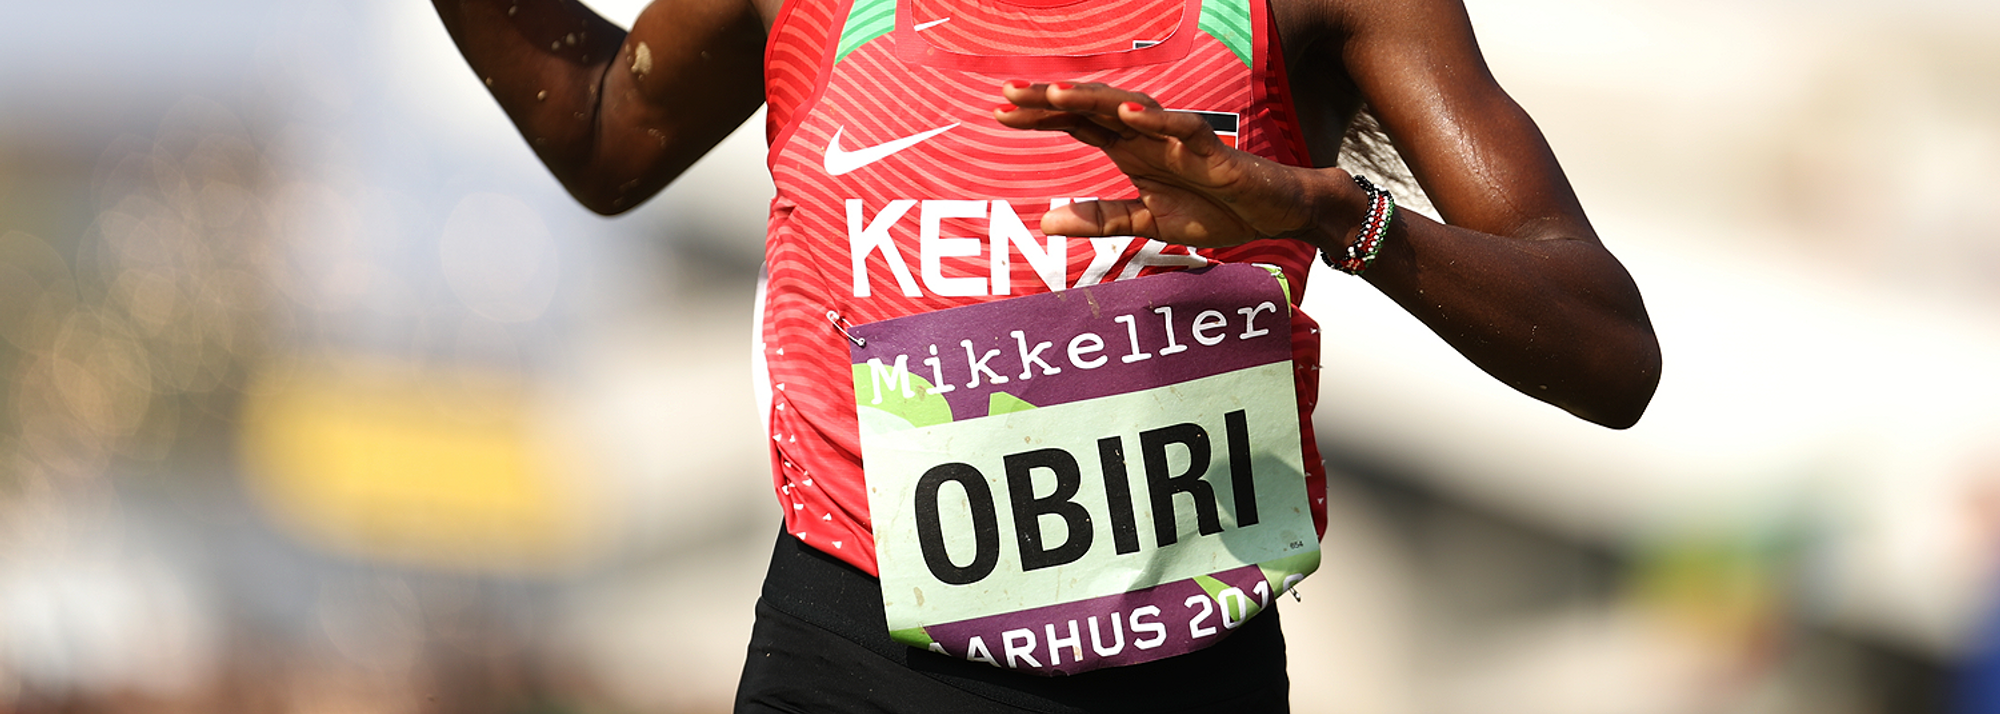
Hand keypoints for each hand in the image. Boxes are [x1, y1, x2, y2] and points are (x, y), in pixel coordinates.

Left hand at [994, 80, 1340, 248]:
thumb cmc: (1214, 209)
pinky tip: (1126, 114)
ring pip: (1130, 109)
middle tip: (1009, 93)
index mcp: (1131, 150)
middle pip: (1093, 109)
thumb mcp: (1147, 222)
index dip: (1041, 117)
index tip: (999, 113)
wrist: (1274, 213)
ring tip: (1054, 93)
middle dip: (1052, 100)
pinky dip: (1154, 121)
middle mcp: (1149, 136)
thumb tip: (1046, 221)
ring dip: (1092, 100)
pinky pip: (1181, 129)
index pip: (1077, 125)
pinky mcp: (1211, 149)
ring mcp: (1178, 139)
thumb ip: (1100, 219)